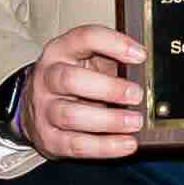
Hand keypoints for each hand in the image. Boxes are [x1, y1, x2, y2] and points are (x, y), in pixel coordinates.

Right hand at [15, 26, 149, 162]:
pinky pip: (76, 145)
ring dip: (109, 121)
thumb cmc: (73, 82)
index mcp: (61, 50)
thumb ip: (114, 61)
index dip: (114, 44)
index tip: (140, 56)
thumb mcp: (90, 62)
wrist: (36, 107)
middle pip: (71, 80)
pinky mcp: (49, 138)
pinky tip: (126, 143)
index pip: (84, 38)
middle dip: (108, 88)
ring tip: (135, 122)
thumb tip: (147, 69)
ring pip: (72, 116)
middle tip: (137, 95)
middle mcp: (48, 78)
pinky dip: (105, 146)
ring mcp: (44, 109)